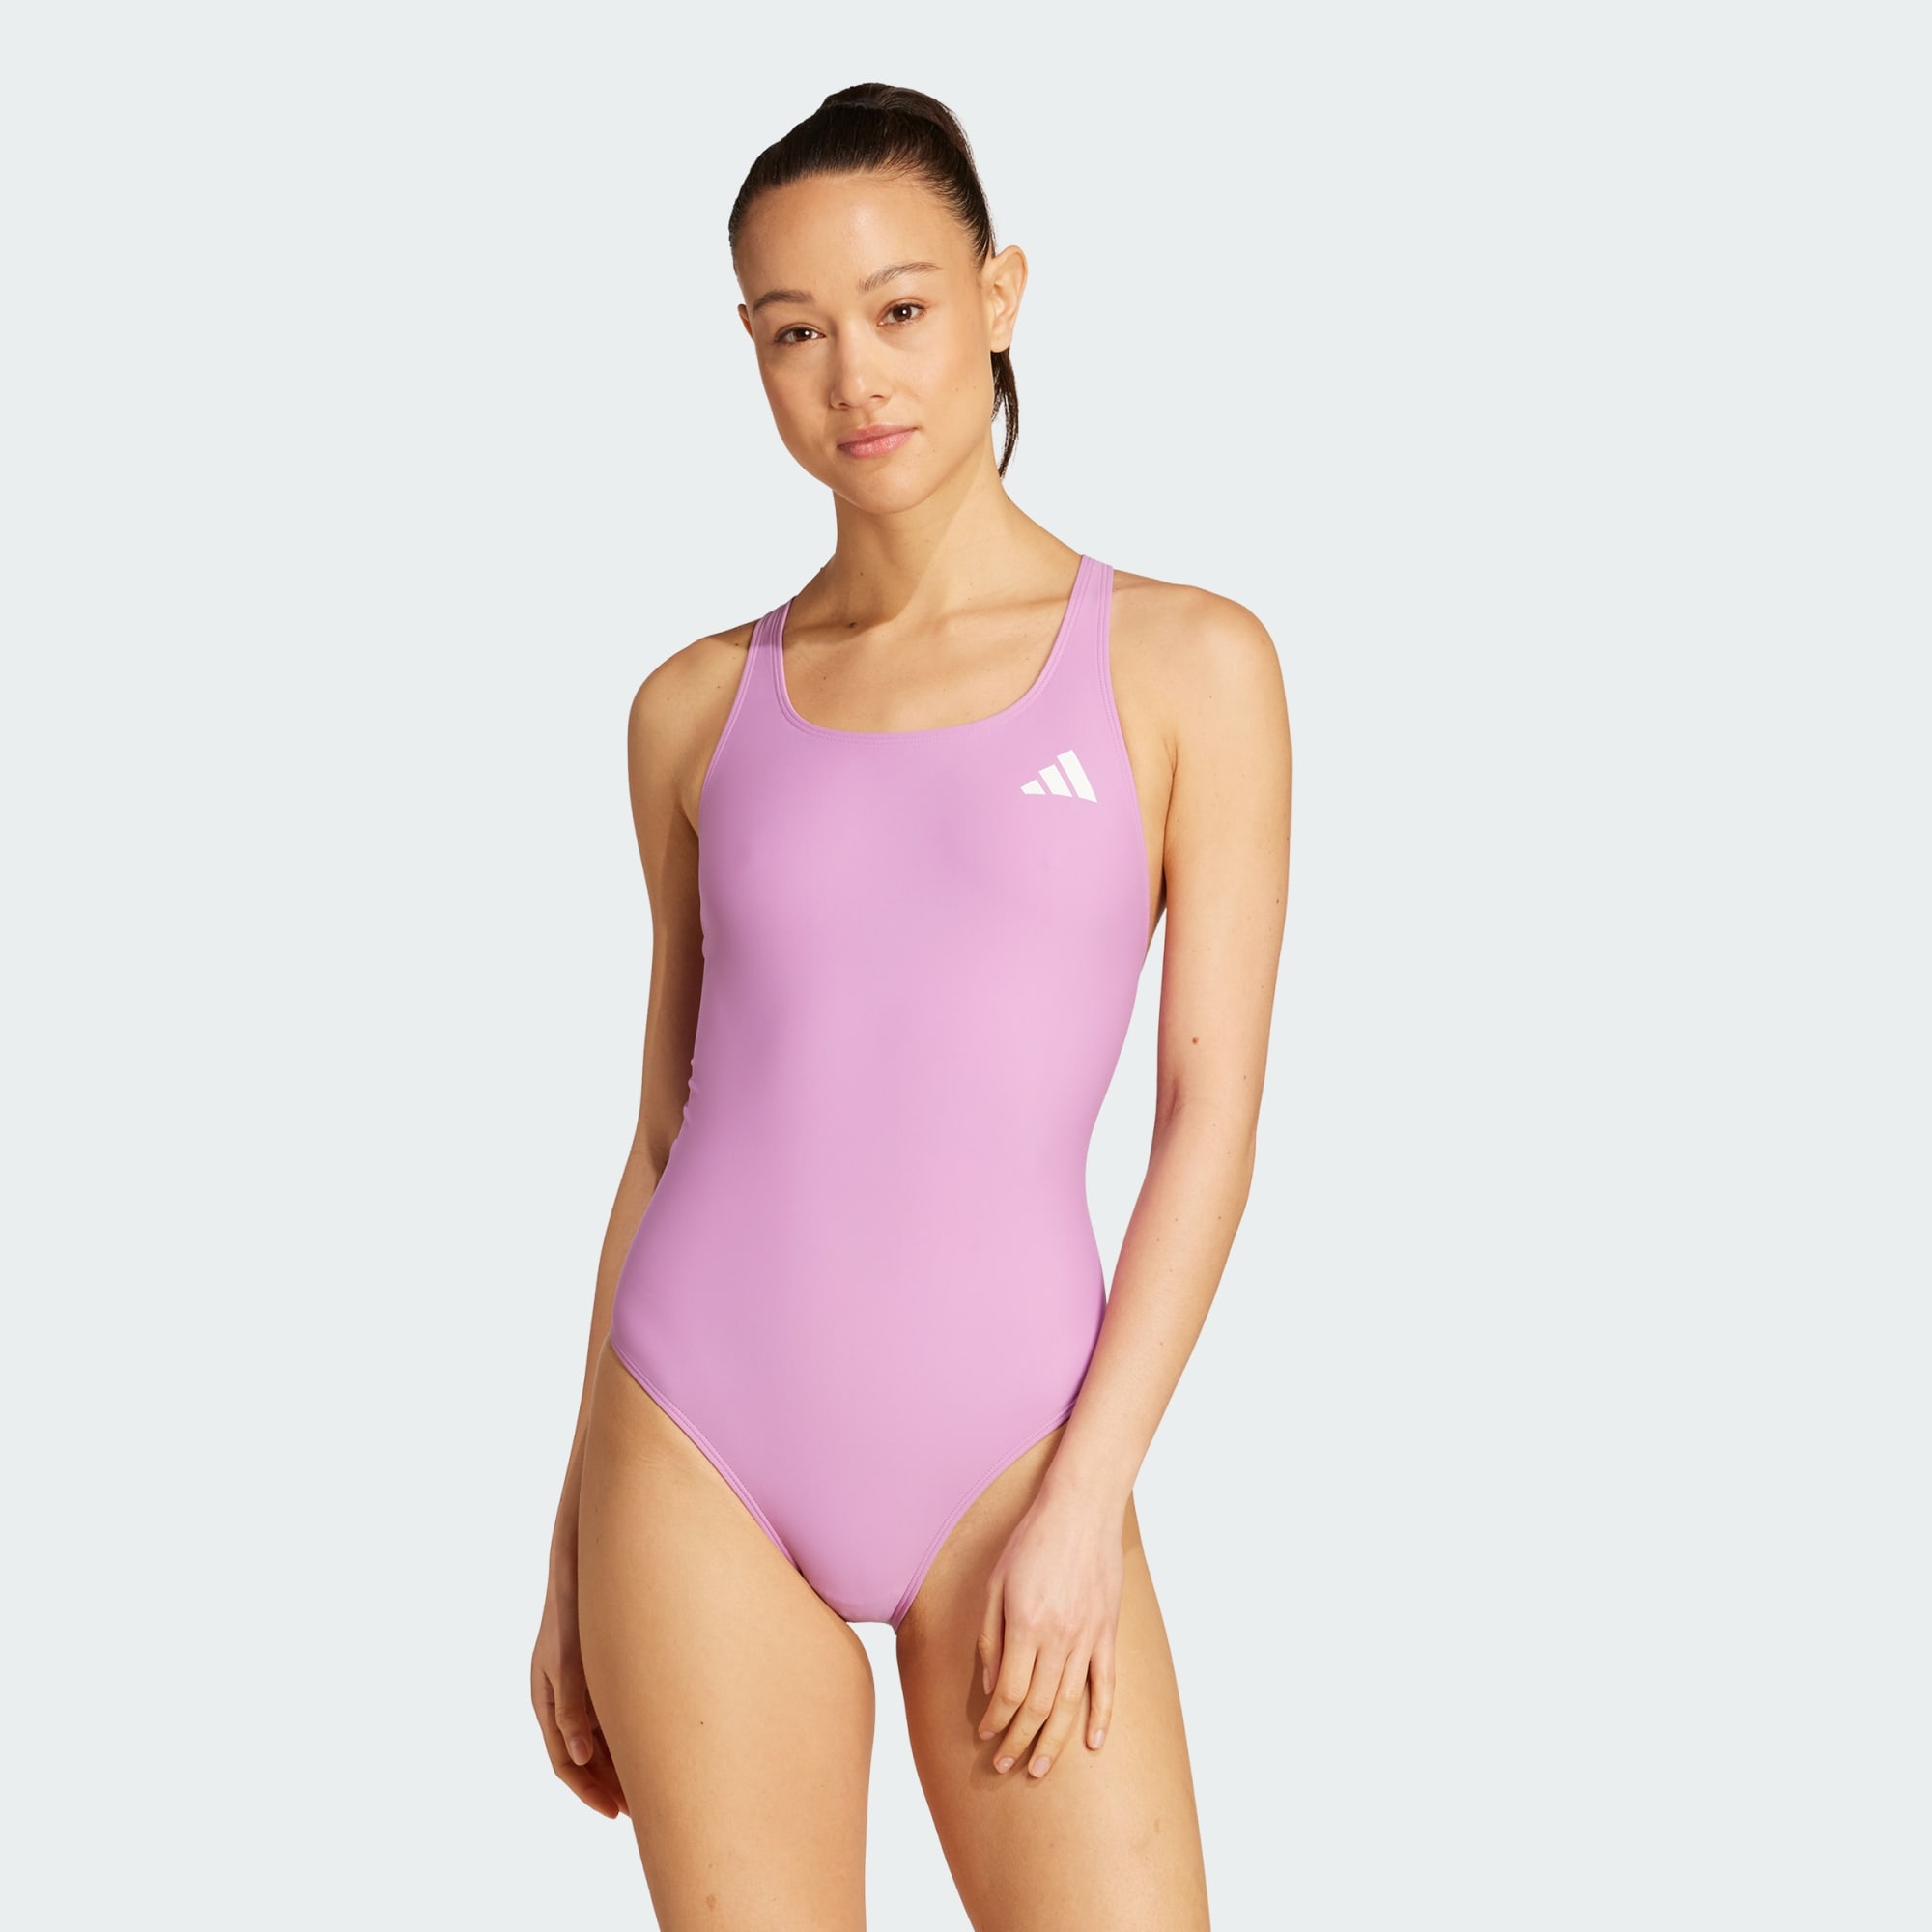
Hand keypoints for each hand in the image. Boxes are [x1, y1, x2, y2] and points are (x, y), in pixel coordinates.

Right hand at [531, 1539, 628, 1819]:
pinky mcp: (597, 1671)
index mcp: (545, 1700)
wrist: (582, 1560)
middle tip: (641, 1812)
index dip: (588, 1790)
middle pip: (583, 1757)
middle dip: (608, 1786)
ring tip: (651, 1789)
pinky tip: (652, 1745)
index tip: (616, 1813)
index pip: (564, 1761)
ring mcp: (579, 1685)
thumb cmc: (572, 1606)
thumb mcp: (569, 1657)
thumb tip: (578, 1755)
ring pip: (597, 1739)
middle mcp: (561, 1698)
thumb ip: (572, 1705)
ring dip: (619, 1765)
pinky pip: (609, 1716)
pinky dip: (626, 1736)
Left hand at [974, 1481, 1124, 1779]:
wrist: (1081, 1510)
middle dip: (1019, 1742)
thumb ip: (990, 1637)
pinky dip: (1102, 1716)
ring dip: (1054, 1740)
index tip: (984, 1735)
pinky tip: (1093, 1743)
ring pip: (1070, 1703)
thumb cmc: (1031, 1542)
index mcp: (1025, 1625)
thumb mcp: (995, 1583)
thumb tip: (990, 1685)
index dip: (995, 1721)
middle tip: (1005, 1766)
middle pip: (1037, 1706)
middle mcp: (1058, 1638)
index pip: (1008, 1692)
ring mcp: (1087, 1637)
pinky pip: (1107, 1683)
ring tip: (1040, 1768)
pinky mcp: (1108, 1632)